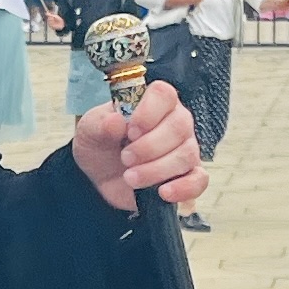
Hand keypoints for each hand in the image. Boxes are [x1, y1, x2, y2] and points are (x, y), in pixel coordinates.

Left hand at [72, 79, 205, 217]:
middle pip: (179, 127)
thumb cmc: (100, 144)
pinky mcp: (188, 176)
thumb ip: (100, 124)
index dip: (149, 112)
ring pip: (187, 155)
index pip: (164, 95)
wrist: (99, 177)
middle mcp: (176, 122)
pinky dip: (184, 188)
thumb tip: (115, 121)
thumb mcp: (90, 130)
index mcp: (154, 102)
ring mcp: (185, 149)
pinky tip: (162, 193)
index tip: (130, 131)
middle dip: (149, 147)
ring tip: (130, 178)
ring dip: (156, 169)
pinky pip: (199, 180)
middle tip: (125, 158)